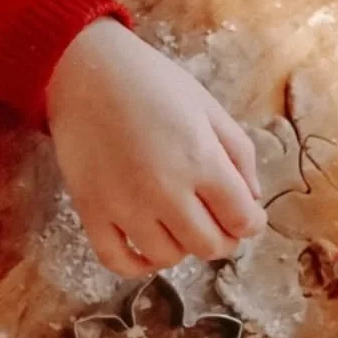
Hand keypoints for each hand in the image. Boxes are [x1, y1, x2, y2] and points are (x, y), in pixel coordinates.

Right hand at [46, 20, 264, 274]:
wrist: (86, 71)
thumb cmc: (152, 83)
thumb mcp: (210, 108)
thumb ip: (240, 155)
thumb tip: (251, 200)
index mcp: (203, 162)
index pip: (243, 220)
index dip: (251, 222)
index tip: (245, 215)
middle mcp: (166, 192)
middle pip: (209, 246)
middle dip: (222, 239)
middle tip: (216, 222)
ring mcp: (126, 207)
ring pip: (167, 258)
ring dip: (181, 247)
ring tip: (178, 225)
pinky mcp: (93, 213)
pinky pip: (118, 262)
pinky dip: (137, 265)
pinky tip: (147, 249)